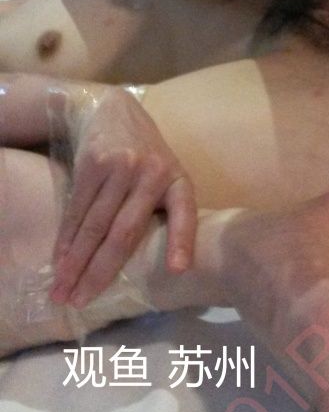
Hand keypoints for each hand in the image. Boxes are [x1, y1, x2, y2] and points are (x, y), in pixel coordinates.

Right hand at [49, 86, 196, 308]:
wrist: (112, 110)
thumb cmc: (145, 154)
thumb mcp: (166, 174)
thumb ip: (166, 209)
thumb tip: (166, 266)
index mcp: (177, 180)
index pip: (184, 213)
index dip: (181, 241)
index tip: (178, 270)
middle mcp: (151, 173)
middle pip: (124, 233)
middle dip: (101, 272)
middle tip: (83, 301)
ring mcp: (121, 167)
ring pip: (95, 226)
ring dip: (76, 263)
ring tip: (64, 291)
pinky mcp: (93, 163)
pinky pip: (77, 211)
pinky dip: (66, 240)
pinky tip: (59, 261)